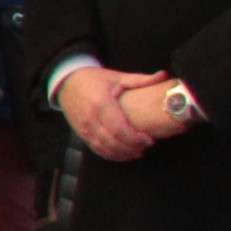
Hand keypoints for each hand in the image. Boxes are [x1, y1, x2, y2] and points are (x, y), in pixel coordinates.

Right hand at [62, 63, 182, 164]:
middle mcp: (91, 119)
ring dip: (122, 154)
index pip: (120, 128)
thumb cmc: (93, 79)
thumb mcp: (116, 77)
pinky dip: (110, 155)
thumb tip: (164, 75)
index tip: (150, 140)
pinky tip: (122, 154)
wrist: (66, 83)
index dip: (136, 138)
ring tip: (138, 152)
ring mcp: (84, 128)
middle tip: (147, 146)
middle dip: (132, 148)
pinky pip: (96, 149)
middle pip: (113, 142)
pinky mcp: (81, 133)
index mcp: (102, 104)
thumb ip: (140, 79)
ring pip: (104, 148)